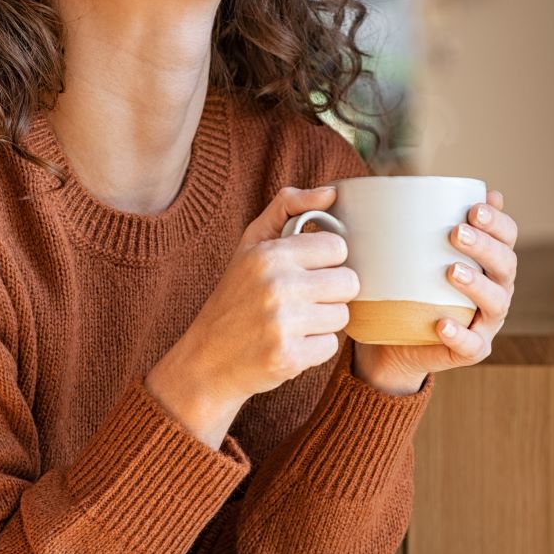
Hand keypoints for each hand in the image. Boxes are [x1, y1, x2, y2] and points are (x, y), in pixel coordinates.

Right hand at [146, 185, 360, 445]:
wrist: (205, 360)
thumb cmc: (234, 297)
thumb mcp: (250, 245)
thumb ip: (287, 208)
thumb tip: (331, 192)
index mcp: (269, 254)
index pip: (337, 247)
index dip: (326, 261)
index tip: (307, 270)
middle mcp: (277, 286)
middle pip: (348, 283)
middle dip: (330, 293)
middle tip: (303, 300)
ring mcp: (283, 323)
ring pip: (342, 316)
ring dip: (323, 322)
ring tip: (293, 323)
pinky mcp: (289, 357)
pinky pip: (331, 346)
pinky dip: (314, 349)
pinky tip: (289, 344)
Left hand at [352, 189, 518, 394]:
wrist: (394, 340)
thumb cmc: (408, 286)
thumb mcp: (412, 252)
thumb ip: (420, 222)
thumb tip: (410, 185)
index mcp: (489, 262)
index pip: (506, 237)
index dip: (498, 222)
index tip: (473, 208)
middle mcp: (496, 289)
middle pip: (506, 265)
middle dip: (485, 246)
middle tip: (456, 233)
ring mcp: (486, 322)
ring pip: (496, 303)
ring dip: (477, 285)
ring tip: (452, 271)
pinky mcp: (470, 350)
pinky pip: (472, 345)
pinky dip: (460, 334)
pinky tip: (443, 323)